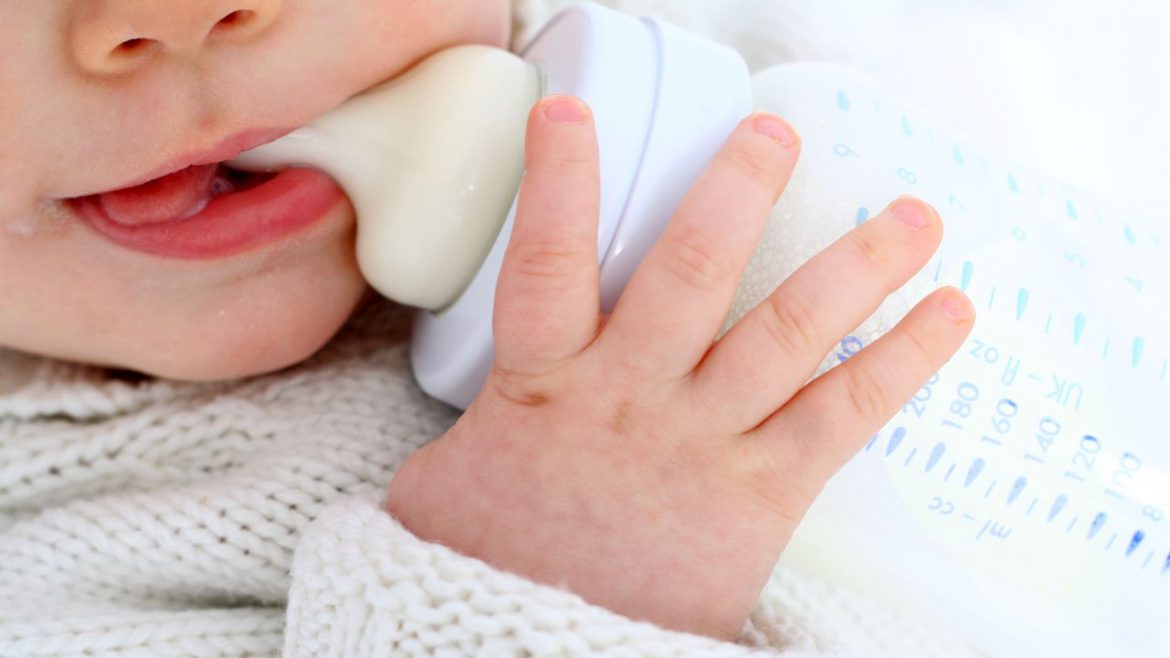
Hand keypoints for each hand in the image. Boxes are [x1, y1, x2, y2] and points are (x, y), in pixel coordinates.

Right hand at [386, 95, 973, 639]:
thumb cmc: (492, 571)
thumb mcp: (443, 486)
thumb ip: (470, 427)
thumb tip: (469, 410)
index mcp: (544, 388)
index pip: (546, 259)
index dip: (558, 179)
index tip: (571, 113)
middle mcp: (630, 400)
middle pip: (691, 271)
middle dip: (736, 191)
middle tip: (776, 135)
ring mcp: (701, 445)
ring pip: (785, 332)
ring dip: (857, 266)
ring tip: (915, 215)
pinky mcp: (760, 496)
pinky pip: (840, 417)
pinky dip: (900, 363)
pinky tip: (947, 316)